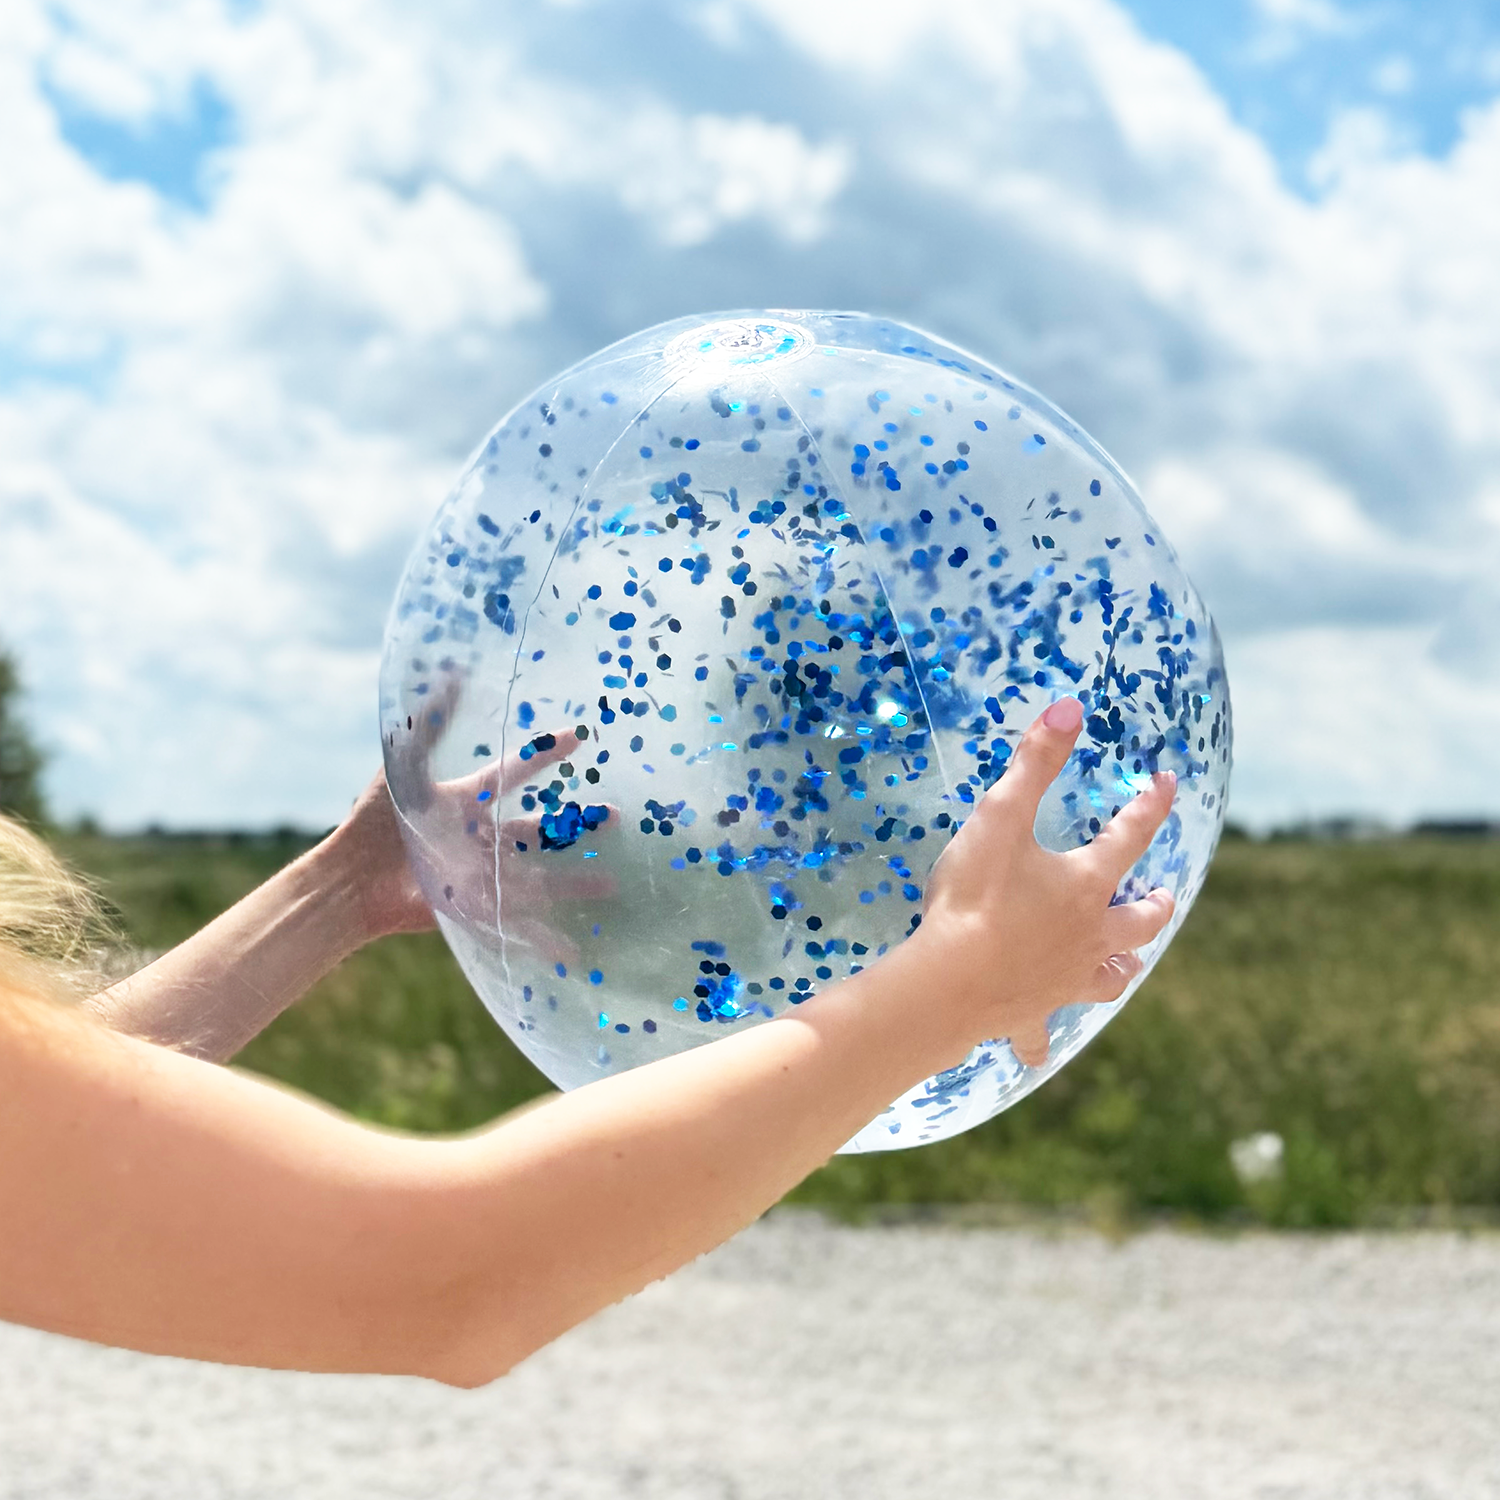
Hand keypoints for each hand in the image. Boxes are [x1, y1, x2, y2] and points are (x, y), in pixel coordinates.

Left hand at [338, 725, 615, 951]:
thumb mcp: (403, 764)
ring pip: (538, 878)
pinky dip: (544, 940)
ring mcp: (481, 876)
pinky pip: (515, 924)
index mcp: (466, 801)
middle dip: (576, 824)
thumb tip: (451, 668)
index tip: (580, 736)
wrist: (351, 882)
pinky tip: (574, 951)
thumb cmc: (373, 821)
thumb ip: (429, 721)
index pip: (514, 771)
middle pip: (538, 830)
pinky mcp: (475, 910)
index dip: (545, 754)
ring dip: (575, 884)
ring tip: (611, 884)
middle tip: (614, 816)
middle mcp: (481, 838)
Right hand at [908, 695, 1176, 1067]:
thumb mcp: (1001, 817)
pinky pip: (1039, 1033)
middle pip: (1138, 922)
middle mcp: (1088, 935)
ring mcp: (1064, 979)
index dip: (1149, 806)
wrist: (949, 982)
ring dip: (1119, 965)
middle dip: (1154, 907)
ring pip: (1108, 976)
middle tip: (1162, 898)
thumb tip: (1070, 706)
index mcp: (1085, 884)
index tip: (1166, 784)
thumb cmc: (974, 896)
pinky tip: (1038, 1046)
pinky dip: (1040, 1038)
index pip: (1129, 836)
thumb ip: (1034, 761)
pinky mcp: (1031, 1013)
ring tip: (1123, 961)